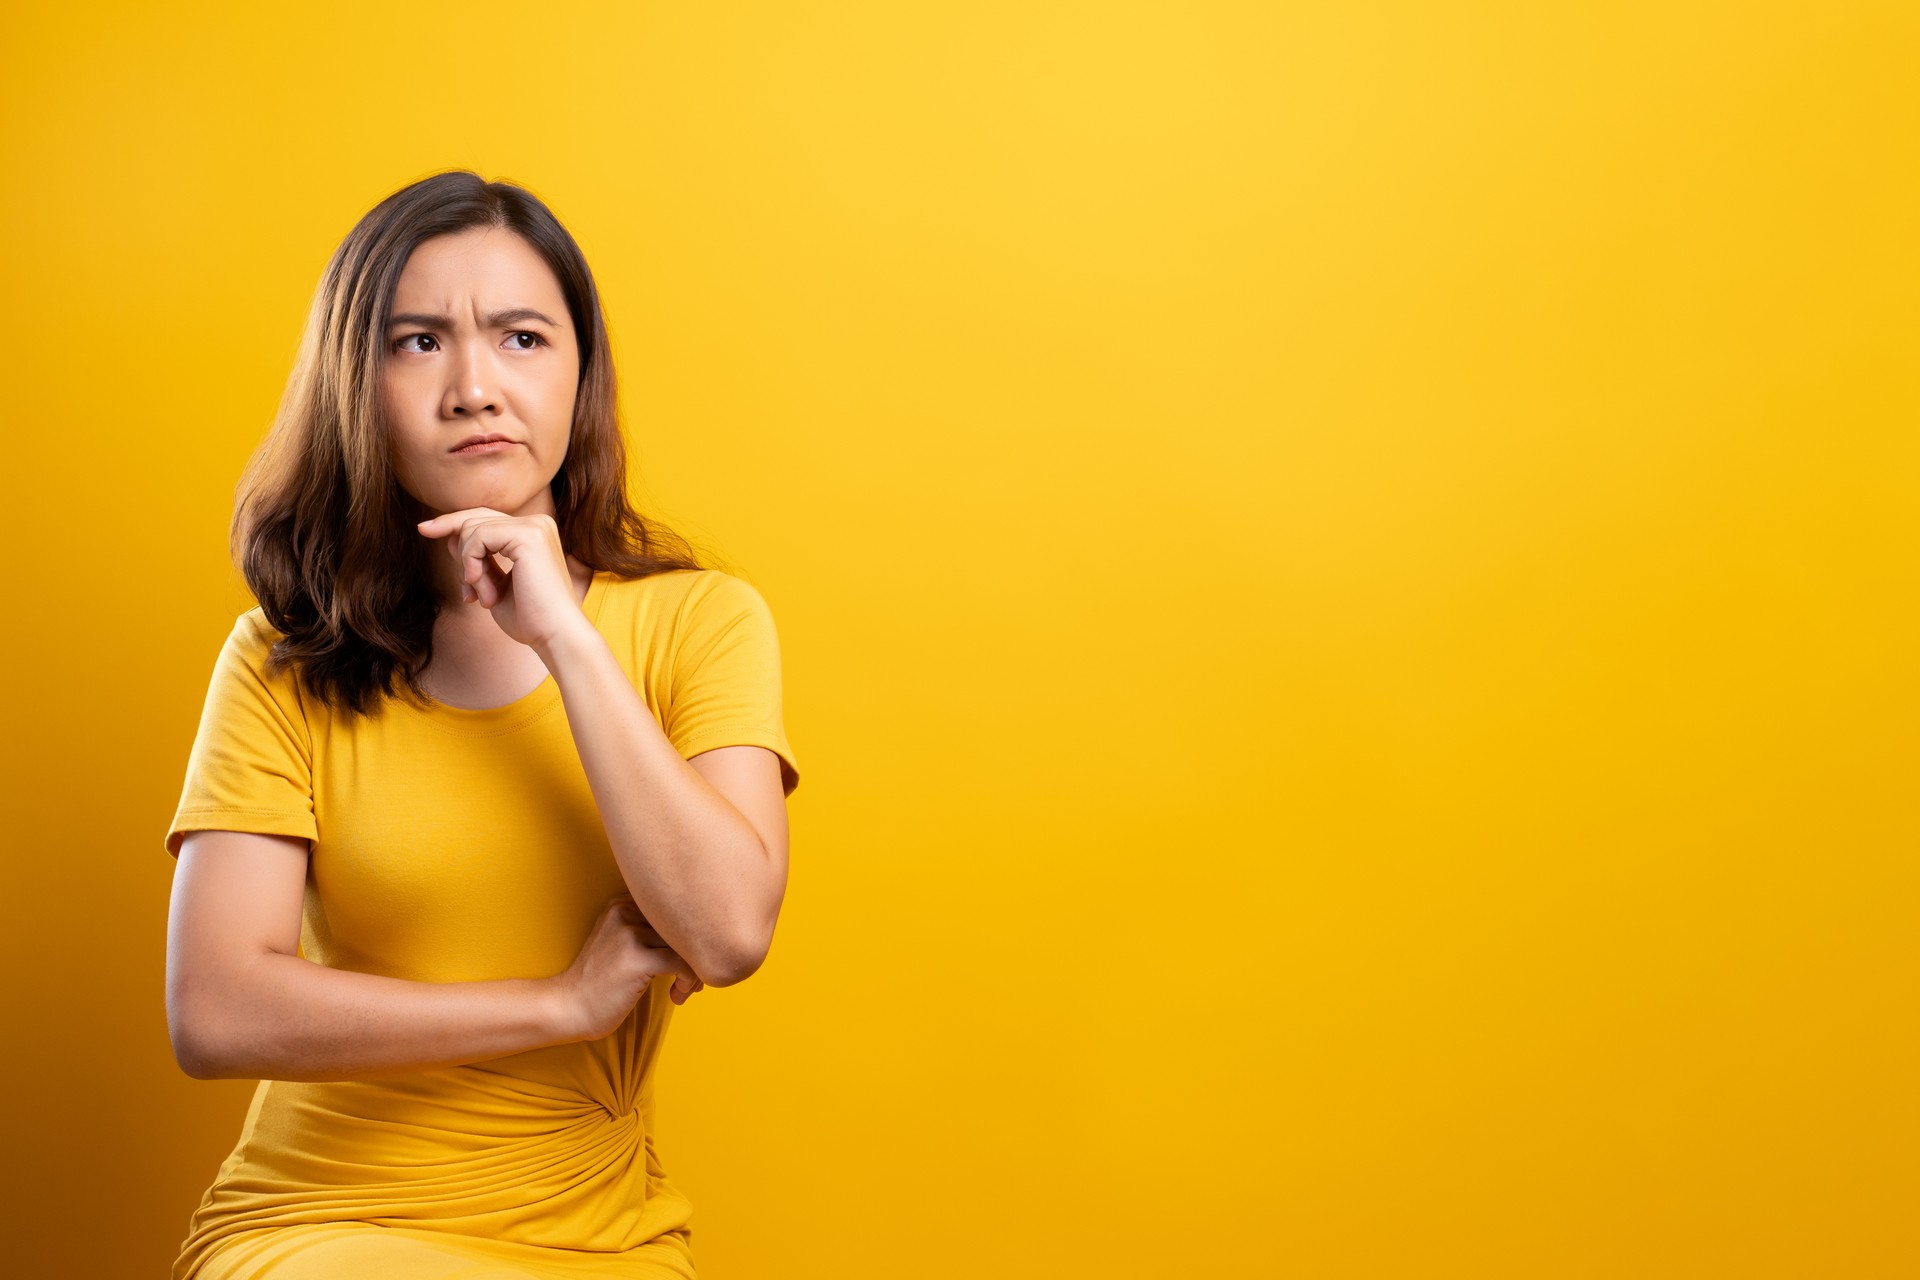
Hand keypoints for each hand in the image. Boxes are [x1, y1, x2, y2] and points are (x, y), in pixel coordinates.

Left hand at [415, 508, 587, 650]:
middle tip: (468, 590)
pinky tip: (480, 586)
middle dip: (458, 551)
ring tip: (482, 596)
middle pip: (474, 518)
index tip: (424, 529)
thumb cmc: (530, 618)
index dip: (452, 523)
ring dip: (468, 567)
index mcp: (533, 533)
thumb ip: (481, 560)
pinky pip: (478, 537)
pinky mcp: (528, 536)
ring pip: (472, 529)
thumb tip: (450, 538)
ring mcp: (534, 527)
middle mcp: (537, 523)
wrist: (555, 635)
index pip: (484, 518)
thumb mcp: (497, 582)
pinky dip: (470, 563)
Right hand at [553, 896, 704, 1041]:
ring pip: (686, 944)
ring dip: (694, 970)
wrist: (568, 1007)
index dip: (686, 934)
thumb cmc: (598, 982)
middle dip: (694, 952)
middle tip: (691, 977)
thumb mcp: (616, 941)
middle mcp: (624, 912)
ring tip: (685, 988)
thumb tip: (694, 932)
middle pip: (683, 924)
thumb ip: (644, 928)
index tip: (685, 959)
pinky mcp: (637, 959)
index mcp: (620, 904)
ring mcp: (630, 934)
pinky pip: (683, 964)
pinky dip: (688, 982)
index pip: (673, 907)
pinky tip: (677, 996)